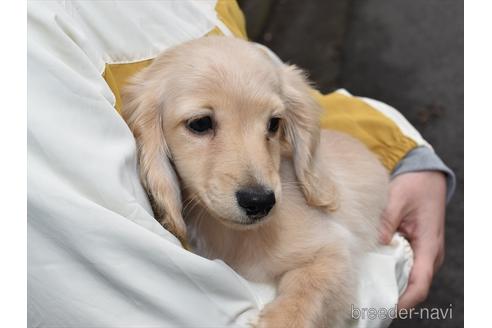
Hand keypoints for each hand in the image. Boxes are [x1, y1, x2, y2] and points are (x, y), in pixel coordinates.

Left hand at [379, 171, 446, 308]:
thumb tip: (376, 243)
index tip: (386, 307)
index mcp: (429, 244)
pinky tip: (373, 271)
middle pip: (414, 286)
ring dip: (392, 284)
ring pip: (409, 278)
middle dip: (393, 296)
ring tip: (367, 289)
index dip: (404, 300)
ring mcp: (424, 251)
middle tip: (367, 300)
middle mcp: (430, 253)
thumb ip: (386, 221)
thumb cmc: (415, 185)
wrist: (426, 175)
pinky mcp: (416, 247)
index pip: (420, 282)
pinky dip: (392, 272)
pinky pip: (406, 267)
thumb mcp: (397, 199)